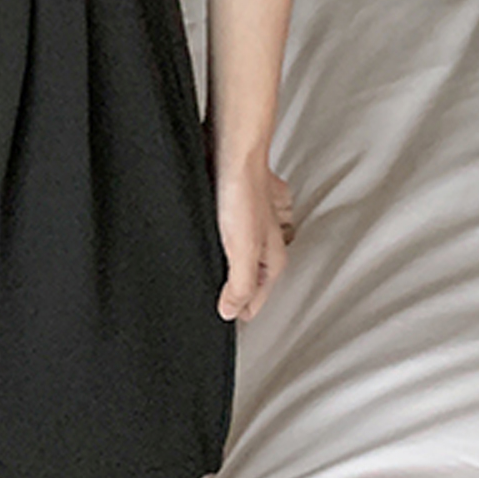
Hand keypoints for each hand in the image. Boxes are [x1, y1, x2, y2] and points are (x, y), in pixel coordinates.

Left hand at [213, 158, 295, 322]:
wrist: (232, 152)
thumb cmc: (241, 192)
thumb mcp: (241, 248)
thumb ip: (238, 284)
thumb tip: (230, 312)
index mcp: (272, 258)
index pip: (256, 300)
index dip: (239, 314)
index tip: (223, 325)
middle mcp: (265, 244)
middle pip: (251, 282)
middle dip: (236, 297)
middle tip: (218, 311)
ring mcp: (251, 228)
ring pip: (241, 262)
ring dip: (227, 274)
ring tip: (210, 287)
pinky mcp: (234, 213)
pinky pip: (228, 241)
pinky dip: (219, 252)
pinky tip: (205, 251)